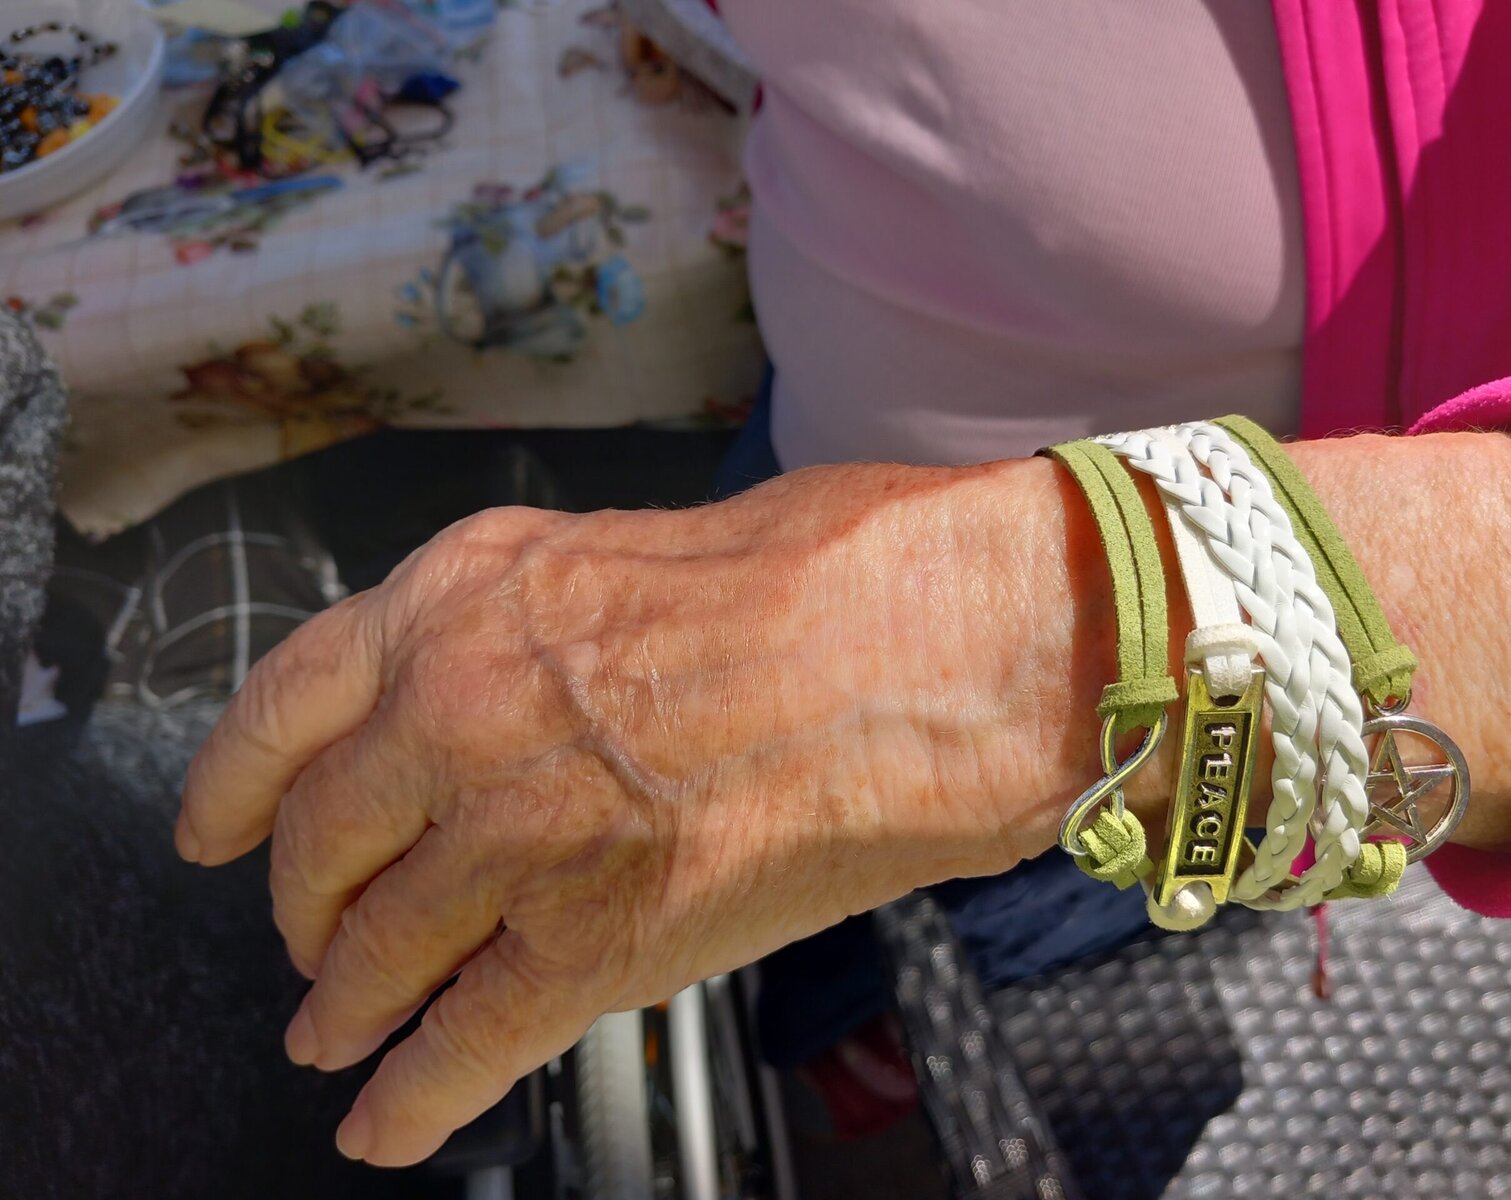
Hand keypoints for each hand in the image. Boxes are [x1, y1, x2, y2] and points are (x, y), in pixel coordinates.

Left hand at [176, 459, 1098, 1165]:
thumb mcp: (641, 549)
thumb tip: (518, 685)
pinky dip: (412, 1094)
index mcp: (465, 596)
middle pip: (320, 847)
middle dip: (306, 910)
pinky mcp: (597, 942)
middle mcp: (460, 710)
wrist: (951, 646)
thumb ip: (544, 626)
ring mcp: (518, 834)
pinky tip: (385, 1121)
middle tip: (313, 940)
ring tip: (334, 1031)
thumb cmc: (841, 572)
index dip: (231, 786)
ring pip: (379, 953)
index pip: (285, 704)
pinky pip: (466, 1041)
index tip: (213, 830)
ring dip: (345, 1006)